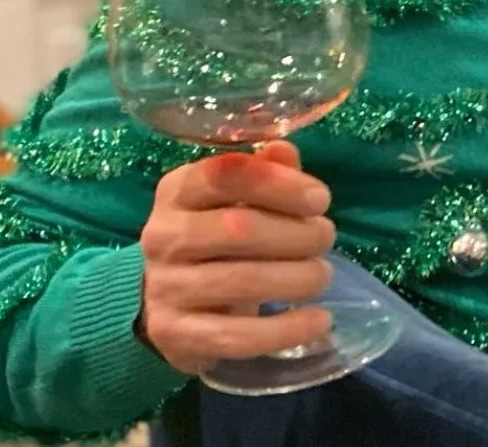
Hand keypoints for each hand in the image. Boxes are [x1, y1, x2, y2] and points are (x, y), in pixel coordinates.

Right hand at [137, 141, 336, 374]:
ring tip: (322, 276)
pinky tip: (318, 321)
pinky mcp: (175, 335)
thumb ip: (263, 173)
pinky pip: (237, 336)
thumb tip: (284, 150)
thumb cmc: (213, 239)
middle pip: (238, 228)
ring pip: (242, 282)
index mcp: (177, 191)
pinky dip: (286, 330)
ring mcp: (165, 288)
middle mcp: (163, 235)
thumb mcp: (232, 199)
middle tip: (325, 238)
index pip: (225, 174)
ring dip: (297, 279)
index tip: (320, 199)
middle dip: (298, 234)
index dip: (278, 184)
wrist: (161, 303)